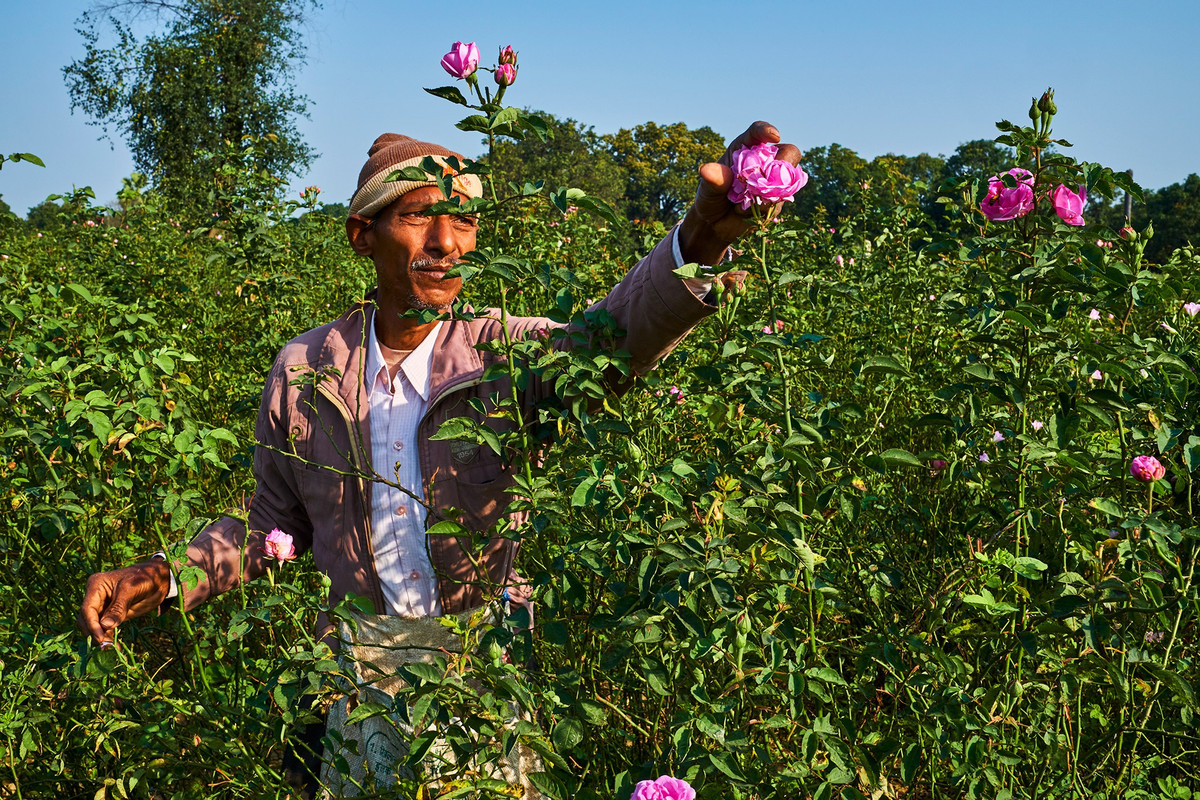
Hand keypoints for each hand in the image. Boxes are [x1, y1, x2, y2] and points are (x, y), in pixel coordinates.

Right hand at [77, 560, 170, 646]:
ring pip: (93, 626)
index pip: (87, 609)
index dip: (92, 625)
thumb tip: (105, 626)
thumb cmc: (145, 578)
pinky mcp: (109, 614)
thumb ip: (118, 608)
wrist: (159, 578)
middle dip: (94, 633)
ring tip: (112, 648)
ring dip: (100, 638)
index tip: (100, 638)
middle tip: (107, 647)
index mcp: (96, 585)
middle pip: (86, 619)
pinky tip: (114, 646)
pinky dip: (107, 637)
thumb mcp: (131, 590)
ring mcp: (102, 606)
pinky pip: (103, 628)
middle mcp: (95, 596)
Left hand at [677, 121, 801, 264]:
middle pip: (788, 152)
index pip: (758, 132)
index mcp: (745, 148)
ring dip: (768, 193)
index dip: (767, 131)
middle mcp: (764, 161)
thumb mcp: (707, 189)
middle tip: (769, 178)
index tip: (774, 136)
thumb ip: (711, 180)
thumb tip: (708, 170)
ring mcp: (774, 180)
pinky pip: (780, 201)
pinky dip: (764, 208)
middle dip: (784, 161)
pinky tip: (745, 212)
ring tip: (741, 203)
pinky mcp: (779, 199)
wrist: (716, 223)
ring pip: (787, 180)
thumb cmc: (711, 198)